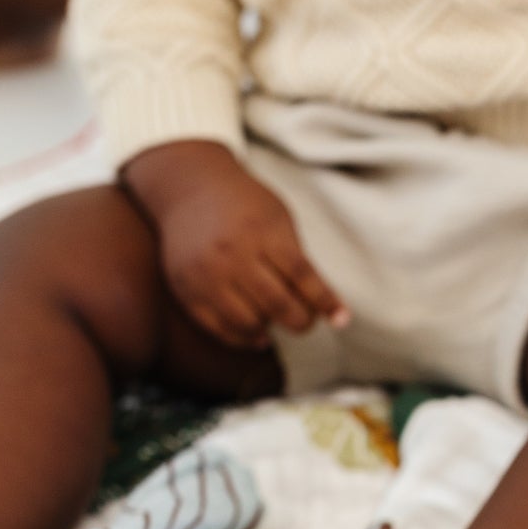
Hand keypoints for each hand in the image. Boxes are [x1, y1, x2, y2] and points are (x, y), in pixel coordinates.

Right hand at [123, 140, 347, 349]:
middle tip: (306, 322)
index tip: (341, 319)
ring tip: (277, 320)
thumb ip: (295, 257)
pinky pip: (220, 328)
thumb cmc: (244, 204)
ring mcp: (206, 274)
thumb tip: (318, 304)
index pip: (302, 276)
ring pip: (249, 322)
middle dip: (300, 321)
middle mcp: (232, 254)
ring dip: (270, 329)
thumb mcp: (278, 218)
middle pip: (277, 304)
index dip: (325, 302)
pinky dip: (244, 338)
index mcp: (262, 232)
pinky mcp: (187, 289)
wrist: (190, 190)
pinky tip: (257, 334)